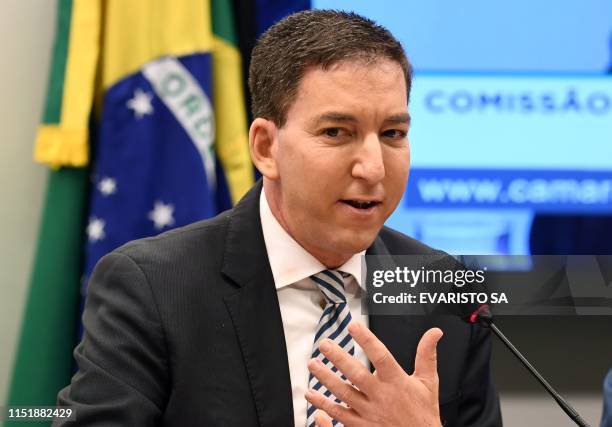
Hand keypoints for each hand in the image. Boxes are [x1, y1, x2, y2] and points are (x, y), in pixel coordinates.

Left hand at [305, 322, 442, 426]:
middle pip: (357, 374)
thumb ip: (427, 355)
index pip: (381, 356)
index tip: (353, 326)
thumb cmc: (423, 413)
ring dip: (326, 378)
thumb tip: (434, 332)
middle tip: (324, 344)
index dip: (367, 340)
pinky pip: (339, 414)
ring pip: (344, 393)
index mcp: (397, 382)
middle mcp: (382, 396)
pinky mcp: (360, 426)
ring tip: (313, 364)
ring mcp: (369, 412)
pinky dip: (324, 405)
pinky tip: (312, 394)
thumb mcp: (429, 383)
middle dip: (339, 358)